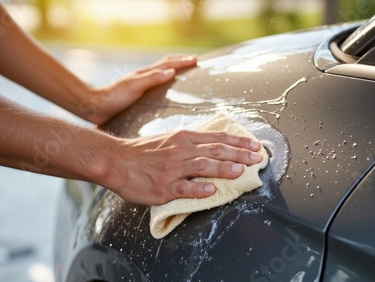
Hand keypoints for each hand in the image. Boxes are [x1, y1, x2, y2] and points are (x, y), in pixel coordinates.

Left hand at [87, 54, 196, 124]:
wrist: (96, 107)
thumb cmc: (114, 98)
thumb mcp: (134, 87)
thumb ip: (152, 79)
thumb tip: (171, 71)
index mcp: (145, 74)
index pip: (168, 63)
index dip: (182, 61)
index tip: (196, 60)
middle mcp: (144, 77)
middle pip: (165, 65)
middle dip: (180, 61)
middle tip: (195, 61)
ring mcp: (141, 85)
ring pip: (161, 73)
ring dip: (174, 69)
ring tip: (185, 71)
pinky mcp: (138, 94)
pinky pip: (156, 84)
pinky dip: (166, 81)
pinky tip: (167, 89)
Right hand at [102, 130, 262, 205]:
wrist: (117, 160)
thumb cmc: (144, 151)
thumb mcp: (170, 138)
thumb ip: (191, 141)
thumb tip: (215, 144)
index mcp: (184, 138)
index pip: (217, 138)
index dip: (239, 142)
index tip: (256, 146)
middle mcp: (181, 150)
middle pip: (215, 150)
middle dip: (239, 155)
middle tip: (257, 159)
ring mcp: (172, 169)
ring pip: (202, 166)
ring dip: (223, 169)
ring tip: (239, 172)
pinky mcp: (163, 186)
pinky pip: (183, 188)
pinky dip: (198, 188)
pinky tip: (211, 190)